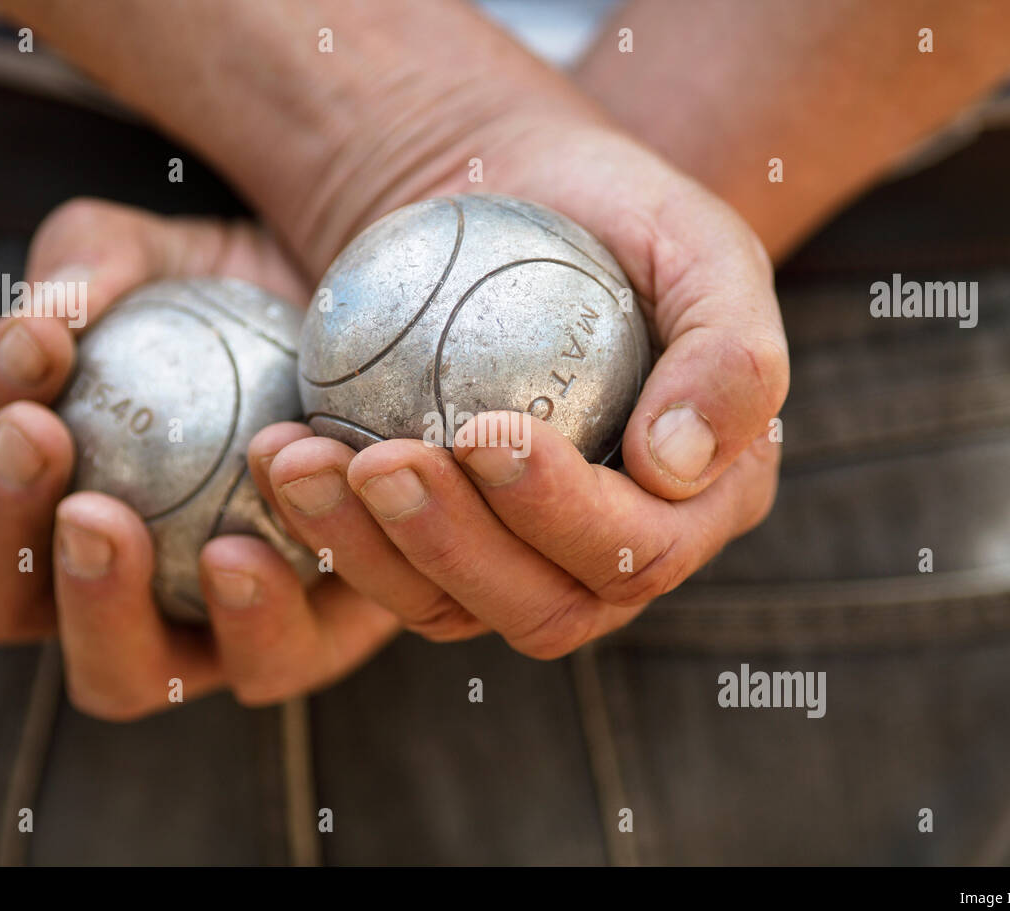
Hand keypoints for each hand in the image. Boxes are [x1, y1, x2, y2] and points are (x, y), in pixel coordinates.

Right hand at [0, 198, 398, 719]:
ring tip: (120, 520)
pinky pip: (273, 658)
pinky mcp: (303, 646)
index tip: (41, 340)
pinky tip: (272, 538)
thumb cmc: (257, 301)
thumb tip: (52, 308)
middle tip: (43, 441)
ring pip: (118, 678)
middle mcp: (102, 579)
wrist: (392, 344)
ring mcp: (195, 631)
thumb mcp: (172, 256)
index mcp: (39, 488)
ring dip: (102, 606)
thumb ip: (95, 260)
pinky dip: (263, 608)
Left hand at [255, 120, 787, 657]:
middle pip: (544, 608)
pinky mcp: (443, 546)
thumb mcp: (699, 244)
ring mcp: (525, 562)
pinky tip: (278, 461)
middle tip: (378, 462)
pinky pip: (387, 573)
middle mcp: (617, 554)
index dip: (561, 514)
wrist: (515, 201)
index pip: (640, 552)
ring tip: (301, 464)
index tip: (481, 430)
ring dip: (370, 552)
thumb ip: (731, 351)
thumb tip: (675, 466)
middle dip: (454, 548)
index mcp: (701, 506)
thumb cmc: (615, 213)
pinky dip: (328, 532)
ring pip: (453, 610)